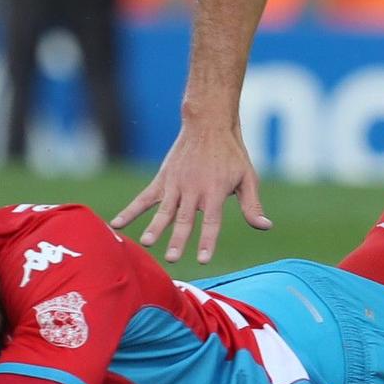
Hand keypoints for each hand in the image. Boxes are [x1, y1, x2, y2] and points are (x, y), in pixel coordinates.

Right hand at [111, 122, 270, 263]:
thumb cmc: (232, 154)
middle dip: (178, 239)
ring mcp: (176, 184)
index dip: (207, 241)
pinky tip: (117, 225)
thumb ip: (252, 205)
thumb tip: (265, 227)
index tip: (202, 260)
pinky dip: (131, 211)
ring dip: (156, 227)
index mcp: (215, 191)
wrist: (209, 124)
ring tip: (147, 243)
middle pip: (185, 219)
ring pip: (165, 210)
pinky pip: (144, 198)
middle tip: (172, 258)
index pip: (212, 222)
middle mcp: (194, 189)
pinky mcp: (163, 180)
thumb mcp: (247, 178)